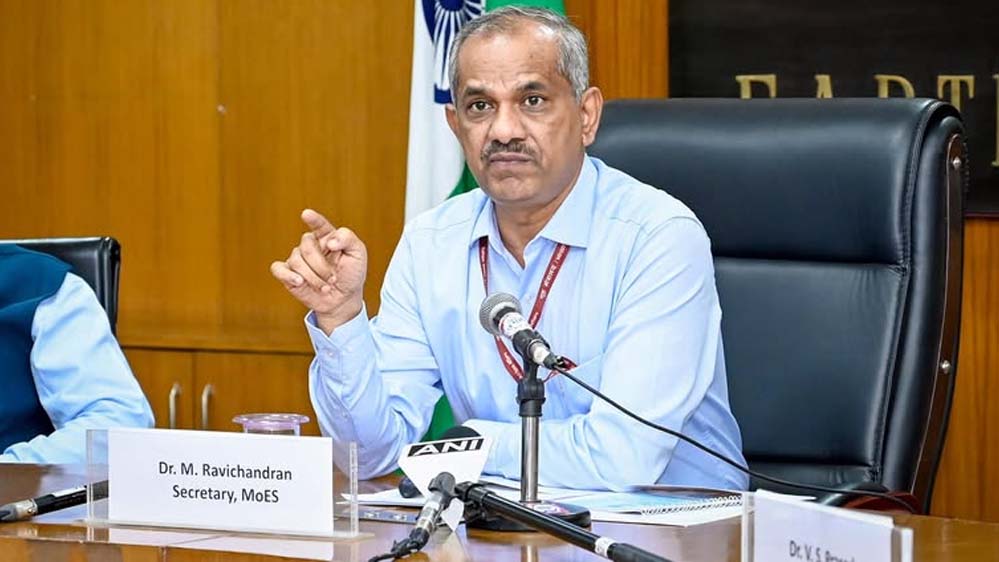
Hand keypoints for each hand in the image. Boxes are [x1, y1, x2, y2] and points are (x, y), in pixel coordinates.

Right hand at [271, 209, 366, 333]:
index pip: (319, 225)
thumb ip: (348, 239)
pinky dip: (288, 275)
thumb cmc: (351, 274)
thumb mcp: (358, 254)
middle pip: (307, 246)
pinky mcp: (287, 273)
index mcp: (327, 237)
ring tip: (325, 287)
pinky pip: (278, 269)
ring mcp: (297, 259)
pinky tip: (299, 281)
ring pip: (296, 261)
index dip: (313, 220)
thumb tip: (330, 241)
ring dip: (313, 278)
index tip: (307, 214)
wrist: (343, 299)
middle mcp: (310, 245)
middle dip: (321, 266)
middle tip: (333, 279)